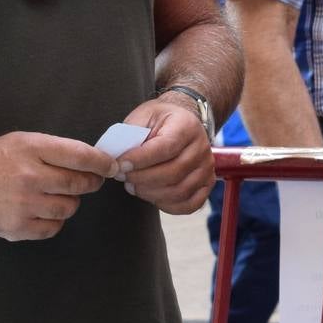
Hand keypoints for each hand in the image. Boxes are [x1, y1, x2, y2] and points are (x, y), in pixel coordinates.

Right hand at [0, 132, 117, 241]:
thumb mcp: (25, 141)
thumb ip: (56, 149)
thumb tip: (95, 160)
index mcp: (33, 149)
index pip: (81, 156)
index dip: (102, 163)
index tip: (111, 166)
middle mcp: (29, 176)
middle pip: (79, 184)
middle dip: (91, 183)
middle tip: (89, 181)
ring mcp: (22, 204)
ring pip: (69, 208)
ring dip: (70, 202)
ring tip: (55, 194)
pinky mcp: (16, 227)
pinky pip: (53, 227)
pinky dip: (53, 220)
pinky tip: (41, 210)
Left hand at [117, 95, 214, 213]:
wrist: (182, 123)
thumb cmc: (160, 121)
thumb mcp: (143, 116)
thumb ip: (131, 134)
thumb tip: (115, 157)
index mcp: (187, 126)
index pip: (165, 147)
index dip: (140, 159)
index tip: (119, 165)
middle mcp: (202, 147)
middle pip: (172, 173)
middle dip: (141, 179)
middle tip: (122, 176)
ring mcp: (207, 167)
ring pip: (179, 191)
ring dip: (150, 193)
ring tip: (133, 185)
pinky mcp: (207, 183)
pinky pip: (190, 204)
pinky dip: (168, 205)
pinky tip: (152, 195)